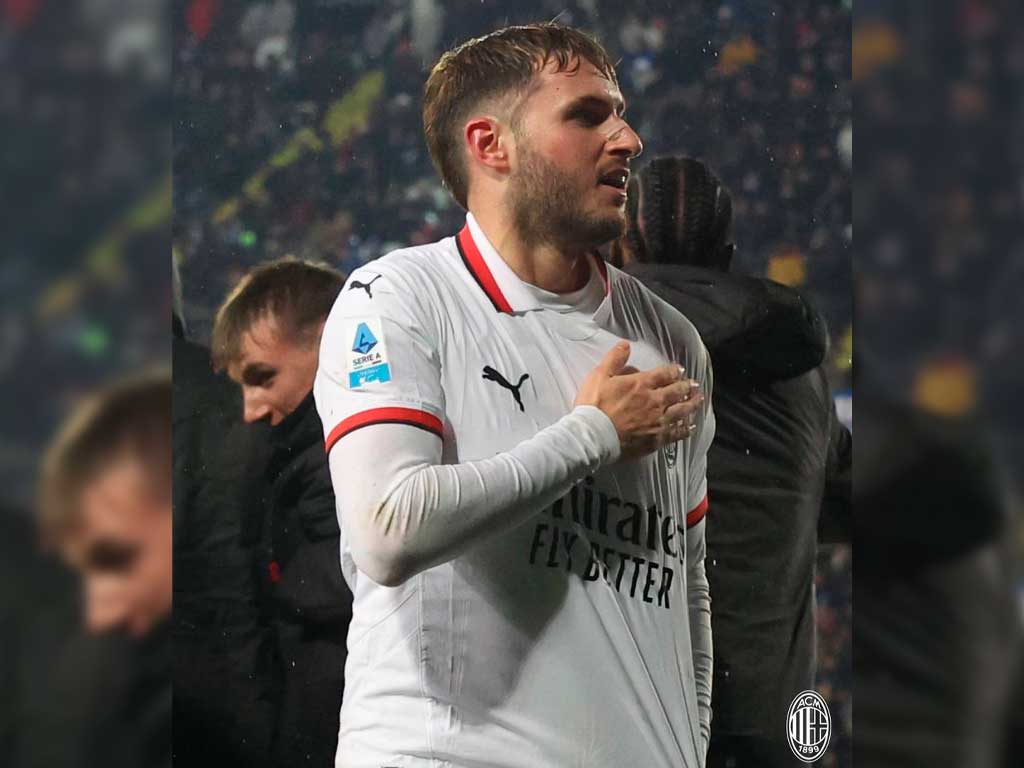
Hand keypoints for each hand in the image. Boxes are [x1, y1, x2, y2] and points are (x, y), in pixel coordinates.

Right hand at [574, 341, 703, 460]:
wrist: (594, 435)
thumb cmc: (594, 406)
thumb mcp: (599, 376)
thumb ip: (614, 359)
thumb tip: (625, 345)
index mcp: (641, 384)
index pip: (665, 374)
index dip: (674, 371)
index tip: (679, 370)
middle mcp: (654, 401)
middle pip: (677, 392)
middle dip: (687, 387)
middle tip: (694, 384)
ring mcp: (657, 421)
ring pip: (682, 411)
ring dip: (692, 404)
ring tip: (698, 400)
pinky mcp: (656, 439)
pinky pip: (676, 433)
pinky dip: (685, 429)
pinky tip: (690, 428)